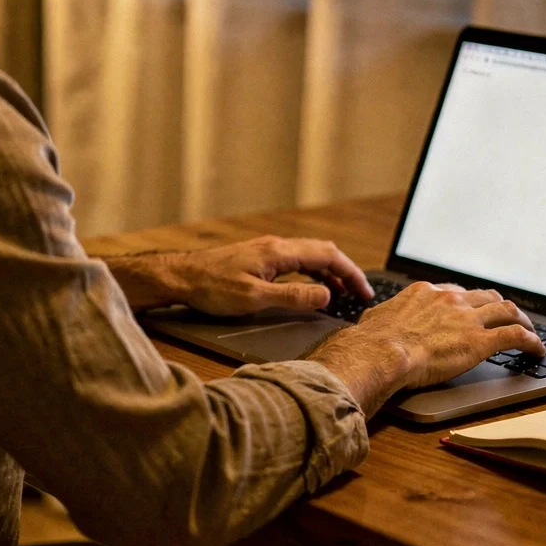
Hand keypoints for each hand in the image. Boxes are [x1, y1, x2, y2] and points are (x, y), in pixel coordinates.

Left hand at [101, 236, 373, 314]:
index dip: (351, 274)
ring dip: (330, 274)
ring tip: (342, 295)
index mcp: (280, 252)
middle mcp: (277, 246)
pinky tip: (312, 289)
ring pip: (310, 256)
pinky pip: (296, 261)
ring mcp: (268, 250)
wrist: (180, 277)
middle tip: (361, 295)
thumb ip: (293, 297)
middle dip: (346, 272)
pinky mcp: (259, 258)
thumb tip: (326, 296)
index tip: (365, 293)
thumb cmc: (212, 288)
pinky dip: (312, 274)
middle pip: (323, 252)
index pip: (328, 256)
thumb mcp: (255, 299)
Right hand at [307, 282, 541, 416]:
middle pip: (486, 297)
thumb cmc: (372, 341)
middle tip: (507, 316)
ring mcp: (467, 318)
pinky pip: (515, 336)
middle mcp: (450, 300)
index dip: (469, 302)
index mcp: (425, 292)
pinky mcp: (480, 341)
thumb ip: (384, 317)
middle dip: (499, 306)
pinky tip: (537, 350)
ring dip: (521, 319)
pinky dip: (531, 341)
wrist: (381, 353)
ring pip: (507, 310)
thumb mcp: (375, 319)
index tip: (473, 310)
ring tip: (529, 330)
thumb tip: (375, 321)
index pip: (456, 292)